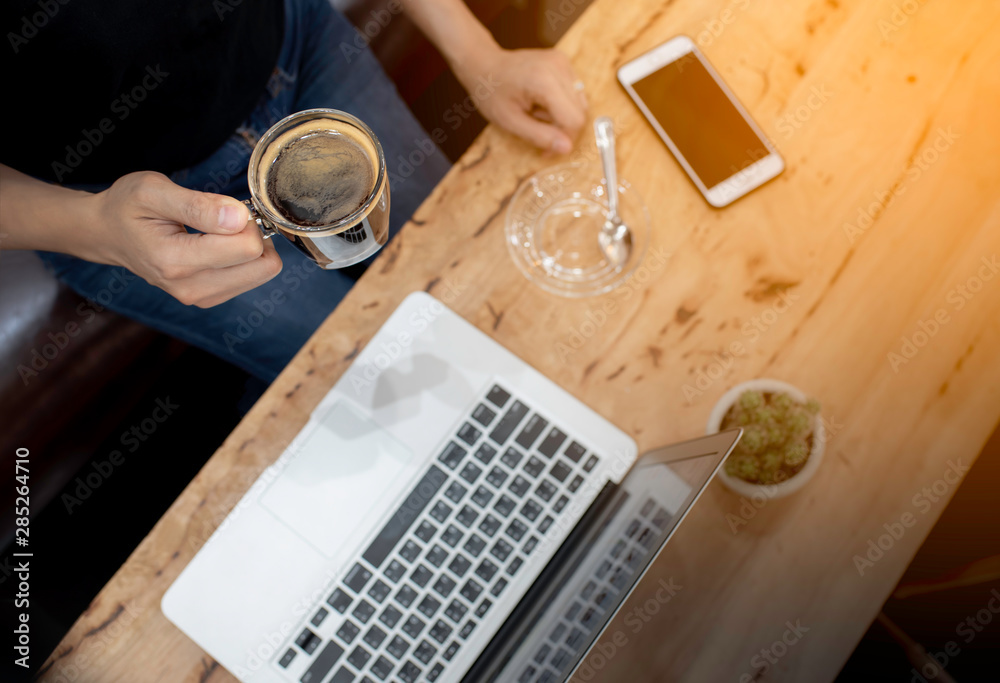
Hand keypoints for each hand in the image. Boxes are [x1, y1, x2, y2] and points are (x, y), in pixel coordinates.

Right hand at [85, 171, 281, 306]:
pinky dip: (244, 258)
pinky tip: (220, 244)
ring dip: (250, 246)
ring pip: (260, 273)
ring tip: (220, 230)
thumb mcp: (153, 190)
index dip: (246, 219)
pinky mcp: (208, 298)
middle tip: (226, 217)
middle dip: (253, 234)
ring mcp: (199, 297)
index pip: (247, 247)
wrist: (107, 233)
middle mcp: (190, 288)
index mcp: (175, 260)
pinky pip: (250, 279)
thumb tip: (240, 217)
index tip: (226, 206)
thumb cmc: (127, 207)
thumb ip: (199, 205)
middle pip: (261, 265)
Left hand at [455, 46, 587, 154]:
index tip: (546, 147)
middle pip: (580, 112)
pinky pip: (575, 93)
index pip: (575, 119)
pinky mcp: (564, 62)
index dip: (564, 138)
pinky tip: (542, 102)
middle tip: (537, 129)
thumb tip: (567, 149)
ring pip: (580, 104)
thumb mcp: (510, 122)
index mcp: (544, 81)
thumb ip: (540, 136)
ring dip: (562, 116)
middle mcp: (559, 67)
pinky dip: (562, 104)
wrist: (484, 64)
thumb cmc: (491, 93)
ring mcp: (563, 62)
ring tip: (537, 113)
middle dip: (562, 128)